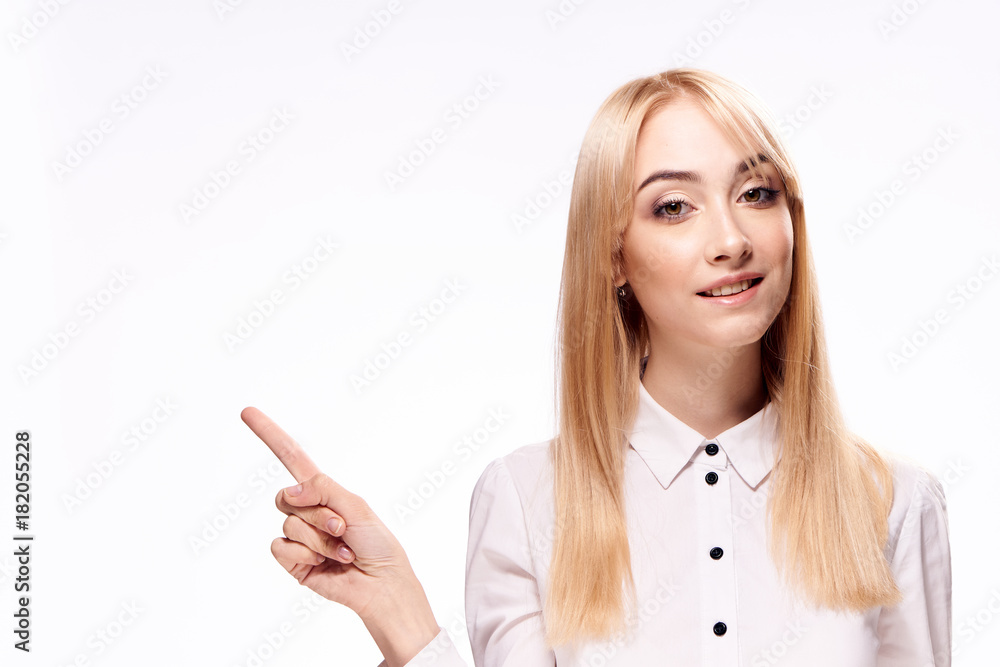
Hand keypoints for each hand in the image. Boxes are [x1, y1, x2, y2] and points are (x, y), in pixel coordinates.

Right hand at [241, 406, 439, 665]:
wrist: (381, 584)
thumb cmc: (377, 543)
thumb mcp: (355, 505)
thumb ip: (322, 489)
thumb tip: (290, 489)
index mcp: (324, 491)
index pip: (291, 457)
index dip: (270, 434)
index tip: (247, 412)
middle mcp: (307, 510)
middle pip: (286, 496)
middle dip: (317, 512)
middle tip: (342, 527)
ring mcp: (298, 537)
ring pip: (289, 523)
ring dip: (320, 538)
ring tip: (343, 550)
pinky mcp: (293, 561)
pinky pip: (281, 547)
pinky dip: (306, 554)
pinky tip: (326, 563)